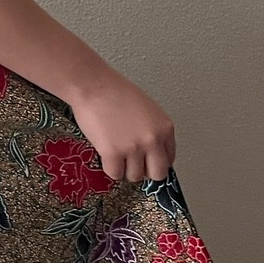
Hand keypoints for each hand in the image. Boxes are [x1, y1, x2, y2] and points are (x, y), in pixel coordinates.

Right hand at [67, 68, 176, 183]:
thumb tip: (149, 152)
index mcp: (164, 128)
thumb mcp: (146, 110)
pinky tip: (106, 154)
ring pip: (134, 176)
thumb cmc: (115, 93)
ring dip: (124, 169)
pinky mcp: (113, 153)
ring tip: (116, 155)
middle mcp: (152, 140)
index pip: (169, 159)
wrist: (94, 87)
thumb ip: (152, 131)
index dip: (155, 162)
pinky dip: (109, 167)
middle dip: (144, 171)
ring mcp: (133, 148)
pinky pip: (115, 173)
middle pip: (157, 174)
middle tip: (133, 165)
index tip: (147, 162)